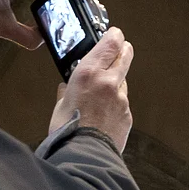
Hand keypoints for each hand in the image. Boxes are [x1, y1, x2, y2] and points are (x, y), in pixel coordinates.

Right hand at [49, 27, 134, 149]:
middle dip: (123, 50)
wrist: (85, 156)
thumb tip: (67, 89)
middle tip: (120, 49)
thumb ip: (66, 92)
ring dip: (116, 83)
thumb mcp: (61, 105)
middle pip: (125, 55)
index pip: (110, 43)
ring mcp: (121, 98)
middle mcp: (109, 82)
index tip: (115, 33)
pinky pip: (122, 103)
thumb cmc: (68, 131)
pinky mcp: (127, 114)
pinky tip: (104, 115)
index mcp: (88, 73)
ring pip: (123, 82)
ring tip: (101, 96)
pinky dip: (115, 105)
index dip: (115, 35)